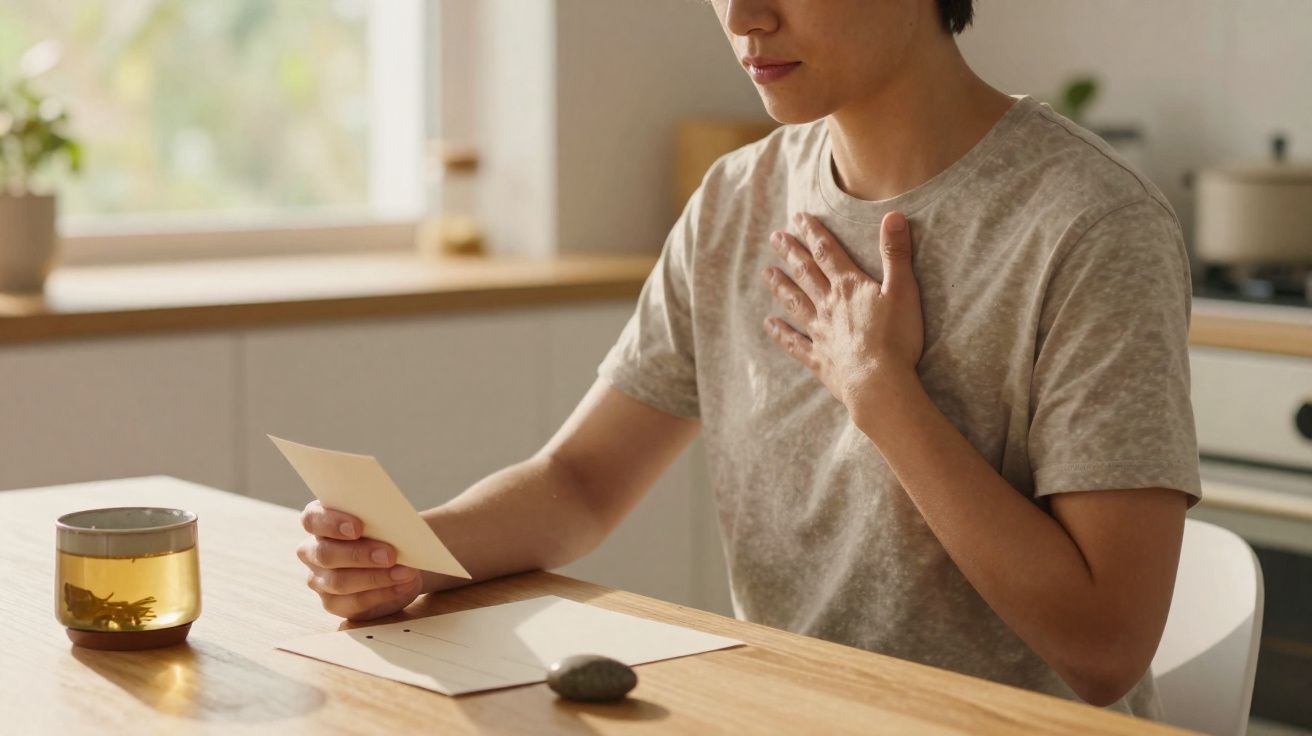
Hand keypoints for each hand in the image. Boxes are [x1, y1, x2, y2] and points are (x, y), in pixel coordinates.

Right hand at [297, 500, 423, 620]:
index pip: (312, 519)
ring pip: (338, 581)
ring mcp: (320, 580)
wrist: (402, 562)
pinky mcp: (334, 603)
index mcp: (319, 522)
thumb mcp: (385, 522)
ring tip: (404, 572)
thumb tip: (392, 527)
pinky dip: (382, 594)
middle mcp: (313, 551)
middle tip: (390, 555)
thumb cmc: (388, 534)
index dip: (331, 523)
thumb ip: (379, 520)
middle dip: (359, 554)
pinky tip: (401, 586)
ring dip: (375, 577)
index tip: (357, 527)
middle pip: (325, 554)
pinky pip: (354, 602)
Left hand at [759, 210, 924, 416]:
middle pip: (806, 274)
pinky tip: (769, 325)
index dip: (813, 233)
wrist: (878, 383)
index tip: (797, 218)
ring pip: (796, 304)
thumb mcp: (903, 290)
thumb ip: (896, 253)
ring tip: (766, 273)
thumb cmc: (896, 338)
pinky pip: (795, 343)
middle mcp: (829, 306)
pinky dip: (781, 333)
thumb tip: (894, 215)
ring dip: (781, 287)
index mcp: (849, 287)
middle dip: (791, 253)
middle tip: (775, 238)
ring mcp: (821, 333)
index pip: (828, 253)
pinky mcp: (819, 358)